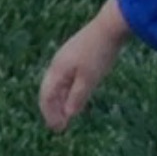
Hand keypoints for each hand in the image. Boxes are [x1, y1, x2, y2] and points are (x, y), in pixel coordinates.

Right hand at [39, 0, 130, 130]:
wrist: (110, 26)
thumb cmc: (99, 53)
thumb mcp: (89, 79)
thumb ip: (77, 98)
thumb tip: (68, 114)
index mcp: (57, 70)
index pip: (46, 97)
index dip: (50, 114)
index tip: (58, 129)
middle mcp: (57, 64)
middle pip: (49, 91)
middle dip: (53, 110)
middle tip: (60, 127)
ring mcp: (66, 59)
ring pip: (58, 85)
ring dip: (61, 101)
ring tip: (67, 115)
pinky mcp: (76, 55)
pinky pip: (66, 78)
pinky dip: (68, 92)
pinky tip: (76, 98)